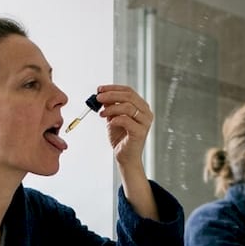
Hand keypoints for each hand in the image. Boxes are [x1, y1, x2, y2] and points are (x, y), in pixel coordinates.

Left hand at [94, 84, 158, 219]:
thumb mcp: (113, 118)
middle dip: (111, 95)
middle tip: (98, 98)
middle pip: (129, 96)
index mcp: (141, 107)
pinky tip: (109, 122)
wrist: (125, 157)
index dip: (113, 88)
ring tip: (101, 113)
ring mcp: (145, 122)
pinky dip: (115, 119)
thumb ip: (110, 107)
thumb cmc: (120, 138)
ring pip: (127, 107)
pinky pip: (126, 120)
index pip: (128, 91)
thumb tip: (102, 96)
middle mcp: (146, 113)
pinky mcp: (140, 132)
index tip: (99, 89)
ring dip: (111, 108)